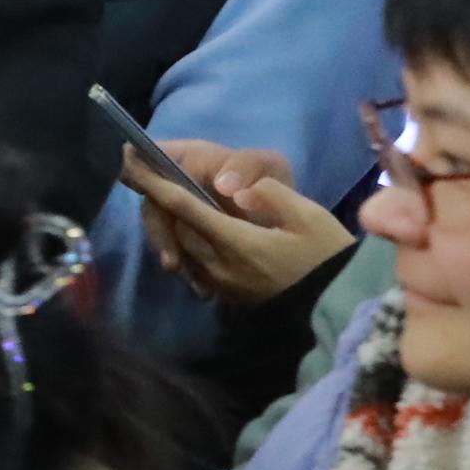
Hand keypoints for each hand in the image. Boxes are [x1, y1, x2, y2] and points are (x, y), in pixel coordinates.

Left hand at [133, 141, 354, 306]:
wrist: (338, 304)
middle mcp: (218, 265)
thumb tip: (237, 188)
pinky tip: (196, 236)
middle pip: (176, 229)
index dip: (155, 184)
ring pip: (181, 250)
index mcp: (234, 242)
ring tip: (173, 205)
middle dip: (163, 205)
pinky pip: (194, 267)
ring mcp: (221, 284)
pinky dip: (188, 249)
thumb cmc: (328, 257)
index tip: (131, 165)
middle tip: (154, 181)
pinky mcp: (228, 296)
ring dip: (174, 227)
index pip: (183, 208)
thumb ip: (271, 195)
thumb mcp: (310, 217)